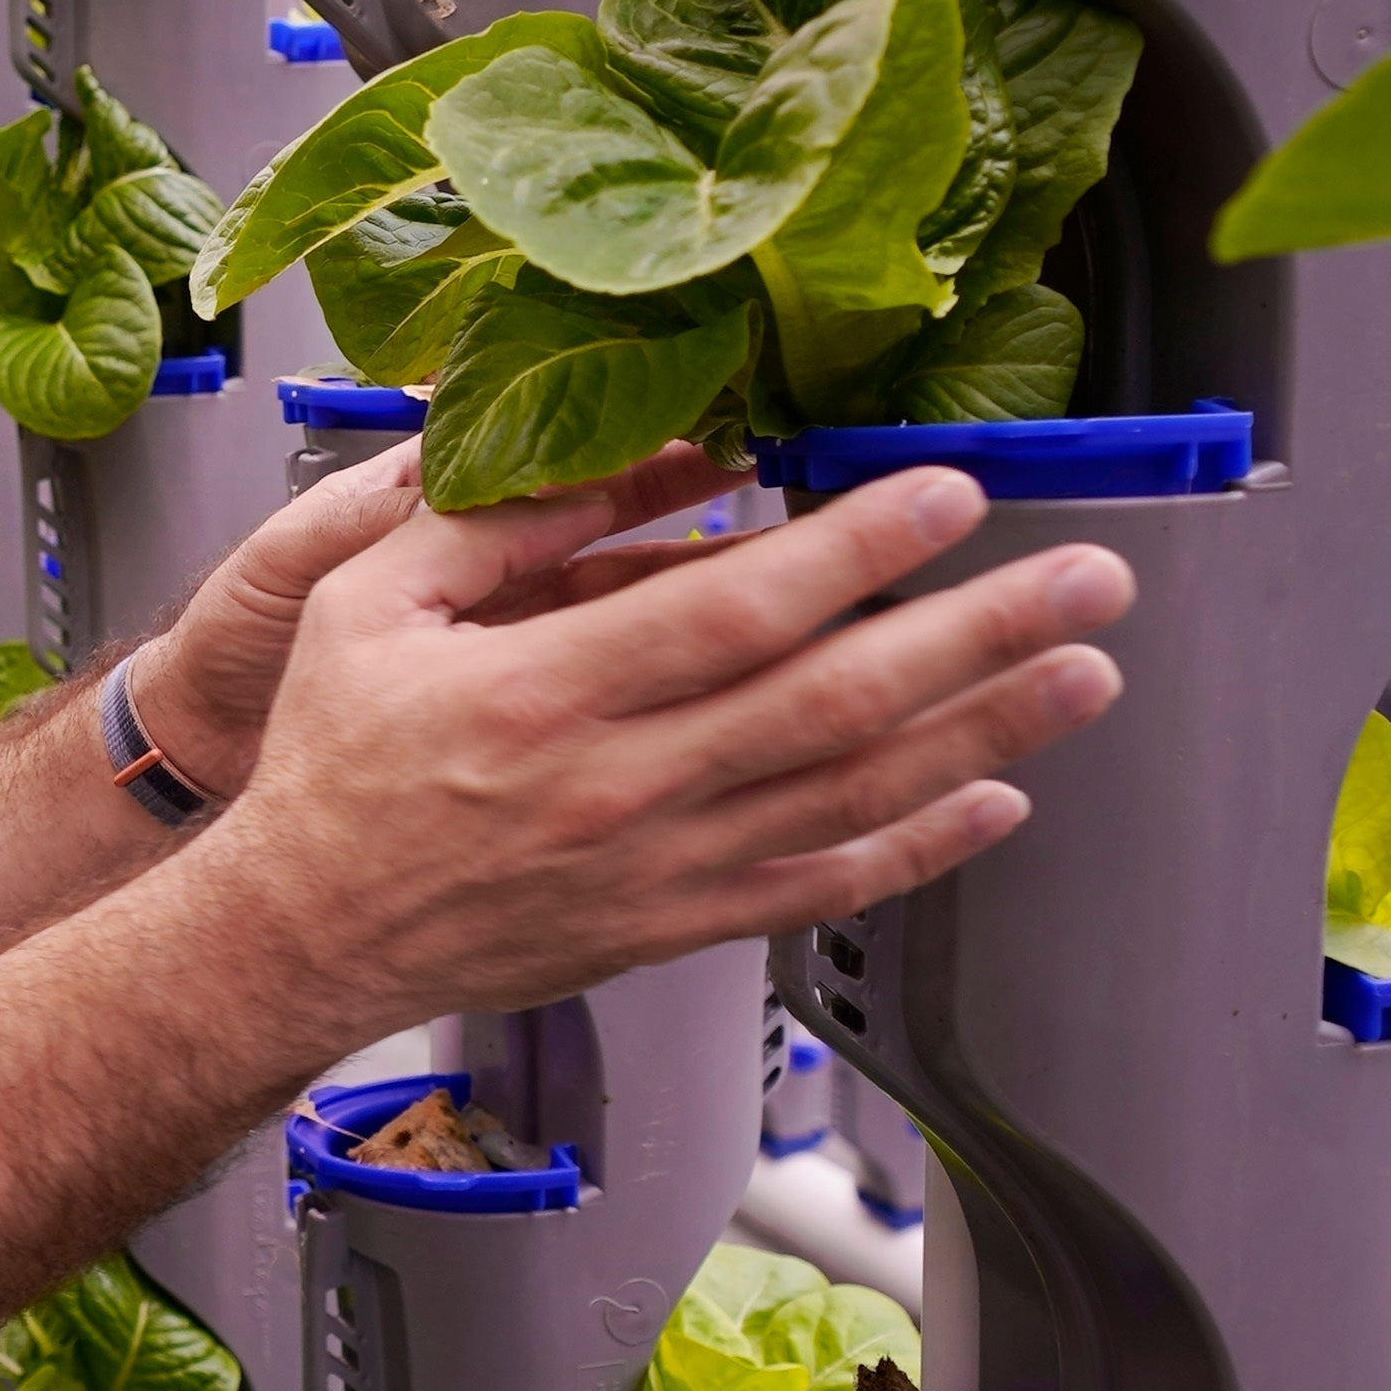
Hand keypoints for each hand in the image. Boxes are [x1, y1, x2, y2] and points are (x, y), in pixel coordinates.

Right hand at [211, 465, 1132, 1052]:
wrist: (303, 934)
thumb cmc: (333, 762)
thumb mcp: (366, 604)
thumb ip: (496, 522)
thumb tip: (637, 457)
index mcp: (537, 695)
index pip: (729, 615)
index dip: (851, 550)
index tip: (946, 492)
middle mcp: (615, 789)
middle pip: (829, 704)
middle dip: (974, 634)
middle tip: (1087, 580)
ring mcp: (655, 869)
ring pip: (850, 796)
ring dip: (983, 732)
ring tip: (1083, 675)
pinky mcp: (672, 927)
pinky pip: (820, 888)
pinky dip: (919, 848)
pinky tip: (996, 799)